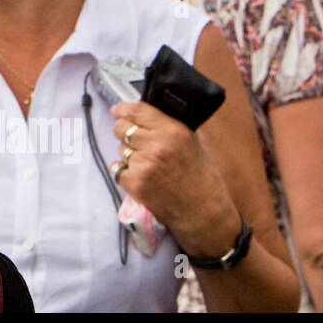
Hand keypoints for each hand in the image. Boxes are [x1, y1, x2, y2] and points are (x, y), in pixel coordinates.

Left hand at [111, 101, 237, 253]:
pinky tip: (144, 179)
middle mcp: (157, 145)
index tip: (118, 110)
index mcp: (173, 131)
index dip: (123, 109)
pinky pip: (118, 169)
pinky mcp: (135, 183)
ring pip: (121, 149)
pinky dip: (126, 173)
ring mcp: (144, 165)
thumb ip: (171, 126)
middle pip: (122, 128)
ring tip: (150, 166)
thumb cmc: (203, 178)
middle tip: (136, 142)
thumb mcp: (196, 143)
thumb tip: (147, 114)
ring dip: (129, 155)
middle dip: (125, 133)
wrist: (205, 213)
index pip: (137, 110)